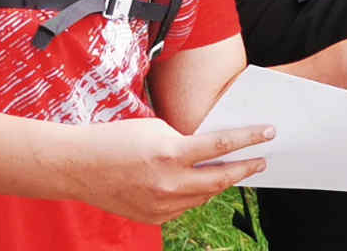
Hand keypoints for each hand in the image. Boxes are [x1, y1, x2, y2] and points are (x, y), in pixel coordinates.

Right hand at [54, 118, 273, 223]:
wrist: (78, 167)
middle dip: (245, 169)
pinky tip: (198, 184)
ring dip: (220, 182)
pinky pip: (185, 206)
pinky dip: (195, 194)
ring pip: (204, 195)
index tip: (268, 134)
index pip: (221, 146)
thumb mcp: (155, 129)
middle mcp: (170, 183)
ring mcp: (162, 205)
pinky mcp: (154, 217)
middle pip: (221, 178)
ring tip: (233, 171)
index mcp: (170, 153)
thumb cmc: (115, 139)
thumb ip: (185, 142)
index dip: (249, 139)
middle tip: (261, 161)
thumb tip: (210, 152)